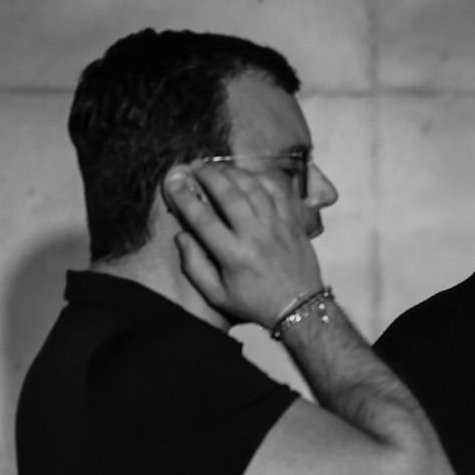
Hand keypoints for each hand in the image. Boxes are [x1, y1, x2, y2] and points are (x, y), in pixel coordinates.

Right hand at [162, 162, 323, 325]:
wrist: (300, 308)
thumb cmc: (255, 303)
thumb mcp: (217, 295)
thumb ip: (194, 266)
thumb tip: (182, 236)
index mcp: (233, 255)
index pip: (203, 218)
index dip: (185, 197)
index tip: (174, 182)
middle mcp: (255, 236)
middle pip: (229, 195)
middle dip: (209, 176)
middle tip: (196, 166)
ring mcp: (277, 227)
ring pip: (254, 189)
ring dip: (233, 173)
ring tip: (219, 167)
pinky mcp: (294, 224)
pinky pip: (279, 193)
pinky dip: (263, 179)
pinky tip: (250, 175)